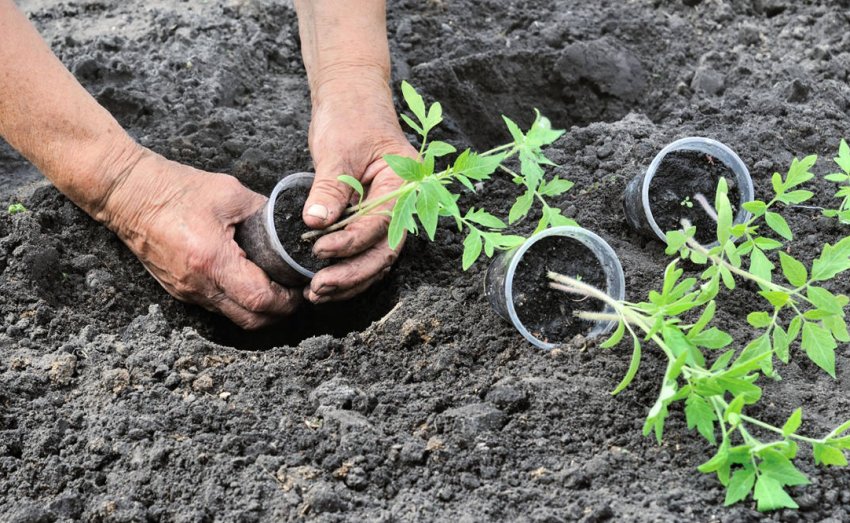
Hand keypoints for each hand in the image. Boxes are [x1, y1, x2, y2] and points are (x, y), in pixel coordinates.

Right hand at [100, 150, 300, 328]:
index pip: (259, 299)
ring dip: (258, 309)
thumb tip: (288, 225)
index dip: (286, 300)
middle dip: (278, 313)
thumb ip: (263, 212)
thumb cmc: (175, 189)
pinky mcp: (178, 290)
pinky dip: (237, 301)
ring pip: (232, 316)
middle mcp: (198, 284)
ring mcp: (186, 291)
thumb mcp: (229, 193)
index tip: (300, 288)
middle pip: (249, 320)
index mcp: (212, 260)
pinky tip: (248, 280)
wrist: (127, 194)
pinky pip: (215, 305)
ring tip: (275, 287)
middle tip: (293, 293)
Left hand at [302, 73, 417, 302]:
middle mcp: (402, 202)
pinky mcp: (370, 217)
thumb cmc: (350, 114)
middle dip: (352, 274)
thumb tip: (316, 222)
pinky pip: (364, 250)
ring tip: (316, 293)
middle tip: (318, 288)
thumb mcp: (337, 149)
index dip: (351, 241)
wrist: (351, 97)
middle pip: (384, 251)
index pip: (381, 223)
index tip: (320, 250)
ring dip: (349, 279)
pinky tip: (324, 282)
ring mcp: (387, 212)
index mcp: (404, 182)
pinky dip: (346, 267)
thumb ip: (330, 188)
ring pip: (375, 258)